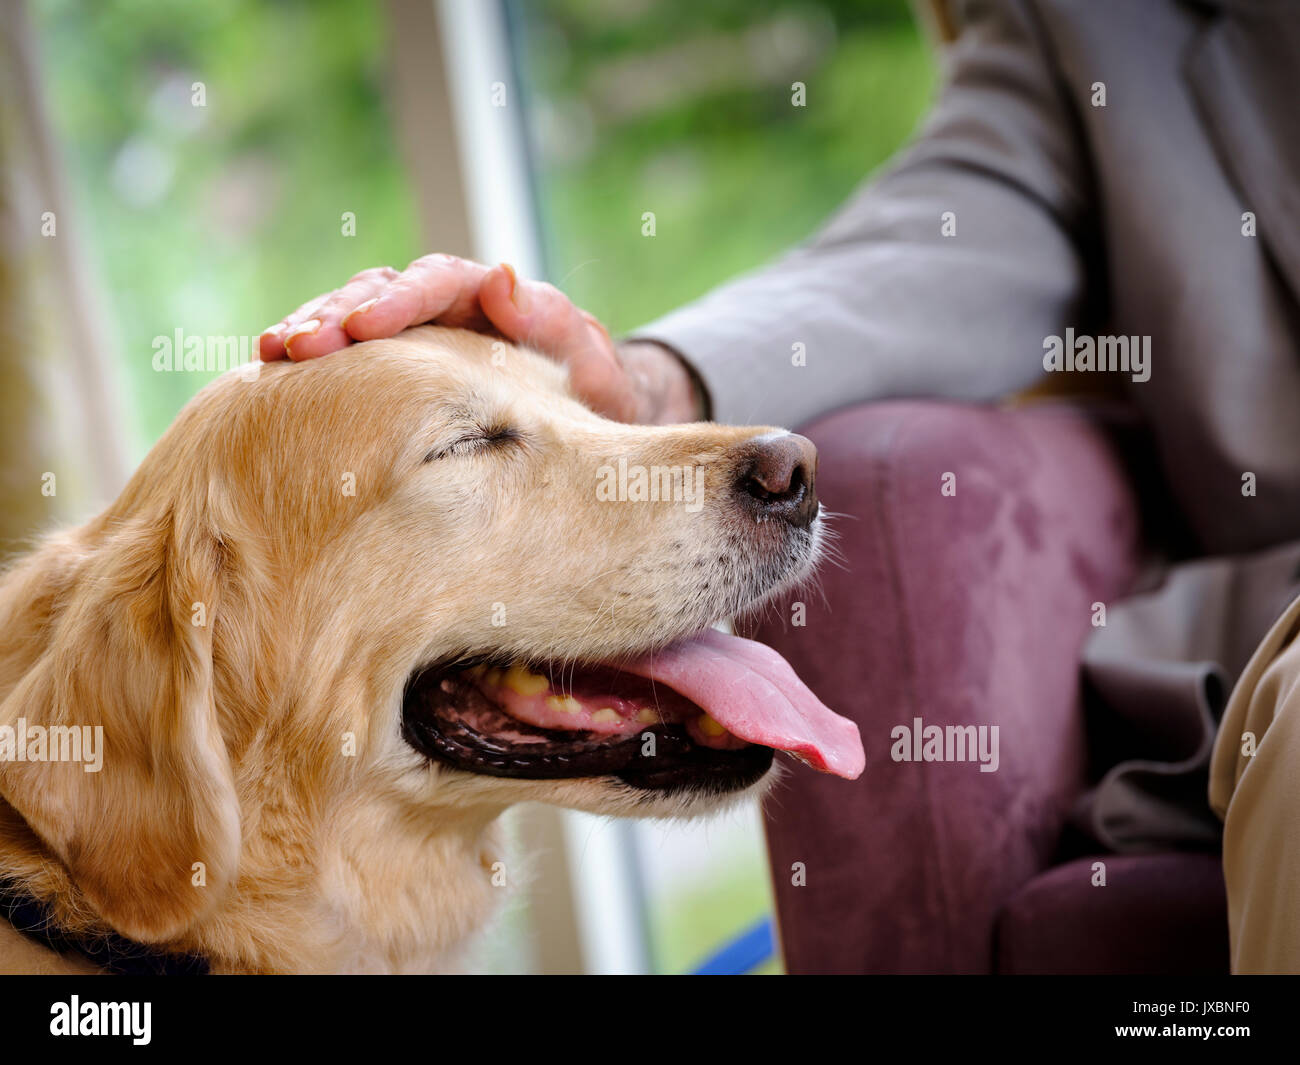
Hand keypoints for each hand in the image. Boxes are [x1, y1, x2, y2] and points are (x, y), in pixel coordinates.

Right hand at [258, 254, 702, 423]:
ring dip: (312, 331)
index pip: (435, 283)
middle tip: (295, 345)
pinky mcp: (395, 372)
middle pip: (380, 291)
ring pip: (353, 319)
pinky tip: (275, 381)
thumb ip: (551, 322)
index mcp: (488, 297)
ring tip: (272, 353)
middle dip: (336, 314)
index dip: (395, 302)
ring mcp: (415, 338)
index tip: (361, 326)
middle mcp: (445, 308)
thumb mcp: (589, 362)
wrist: (593, 420)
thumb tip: (500, 277)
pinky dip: (316, 367)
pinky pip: (351, 362)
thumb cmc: (597, 395)